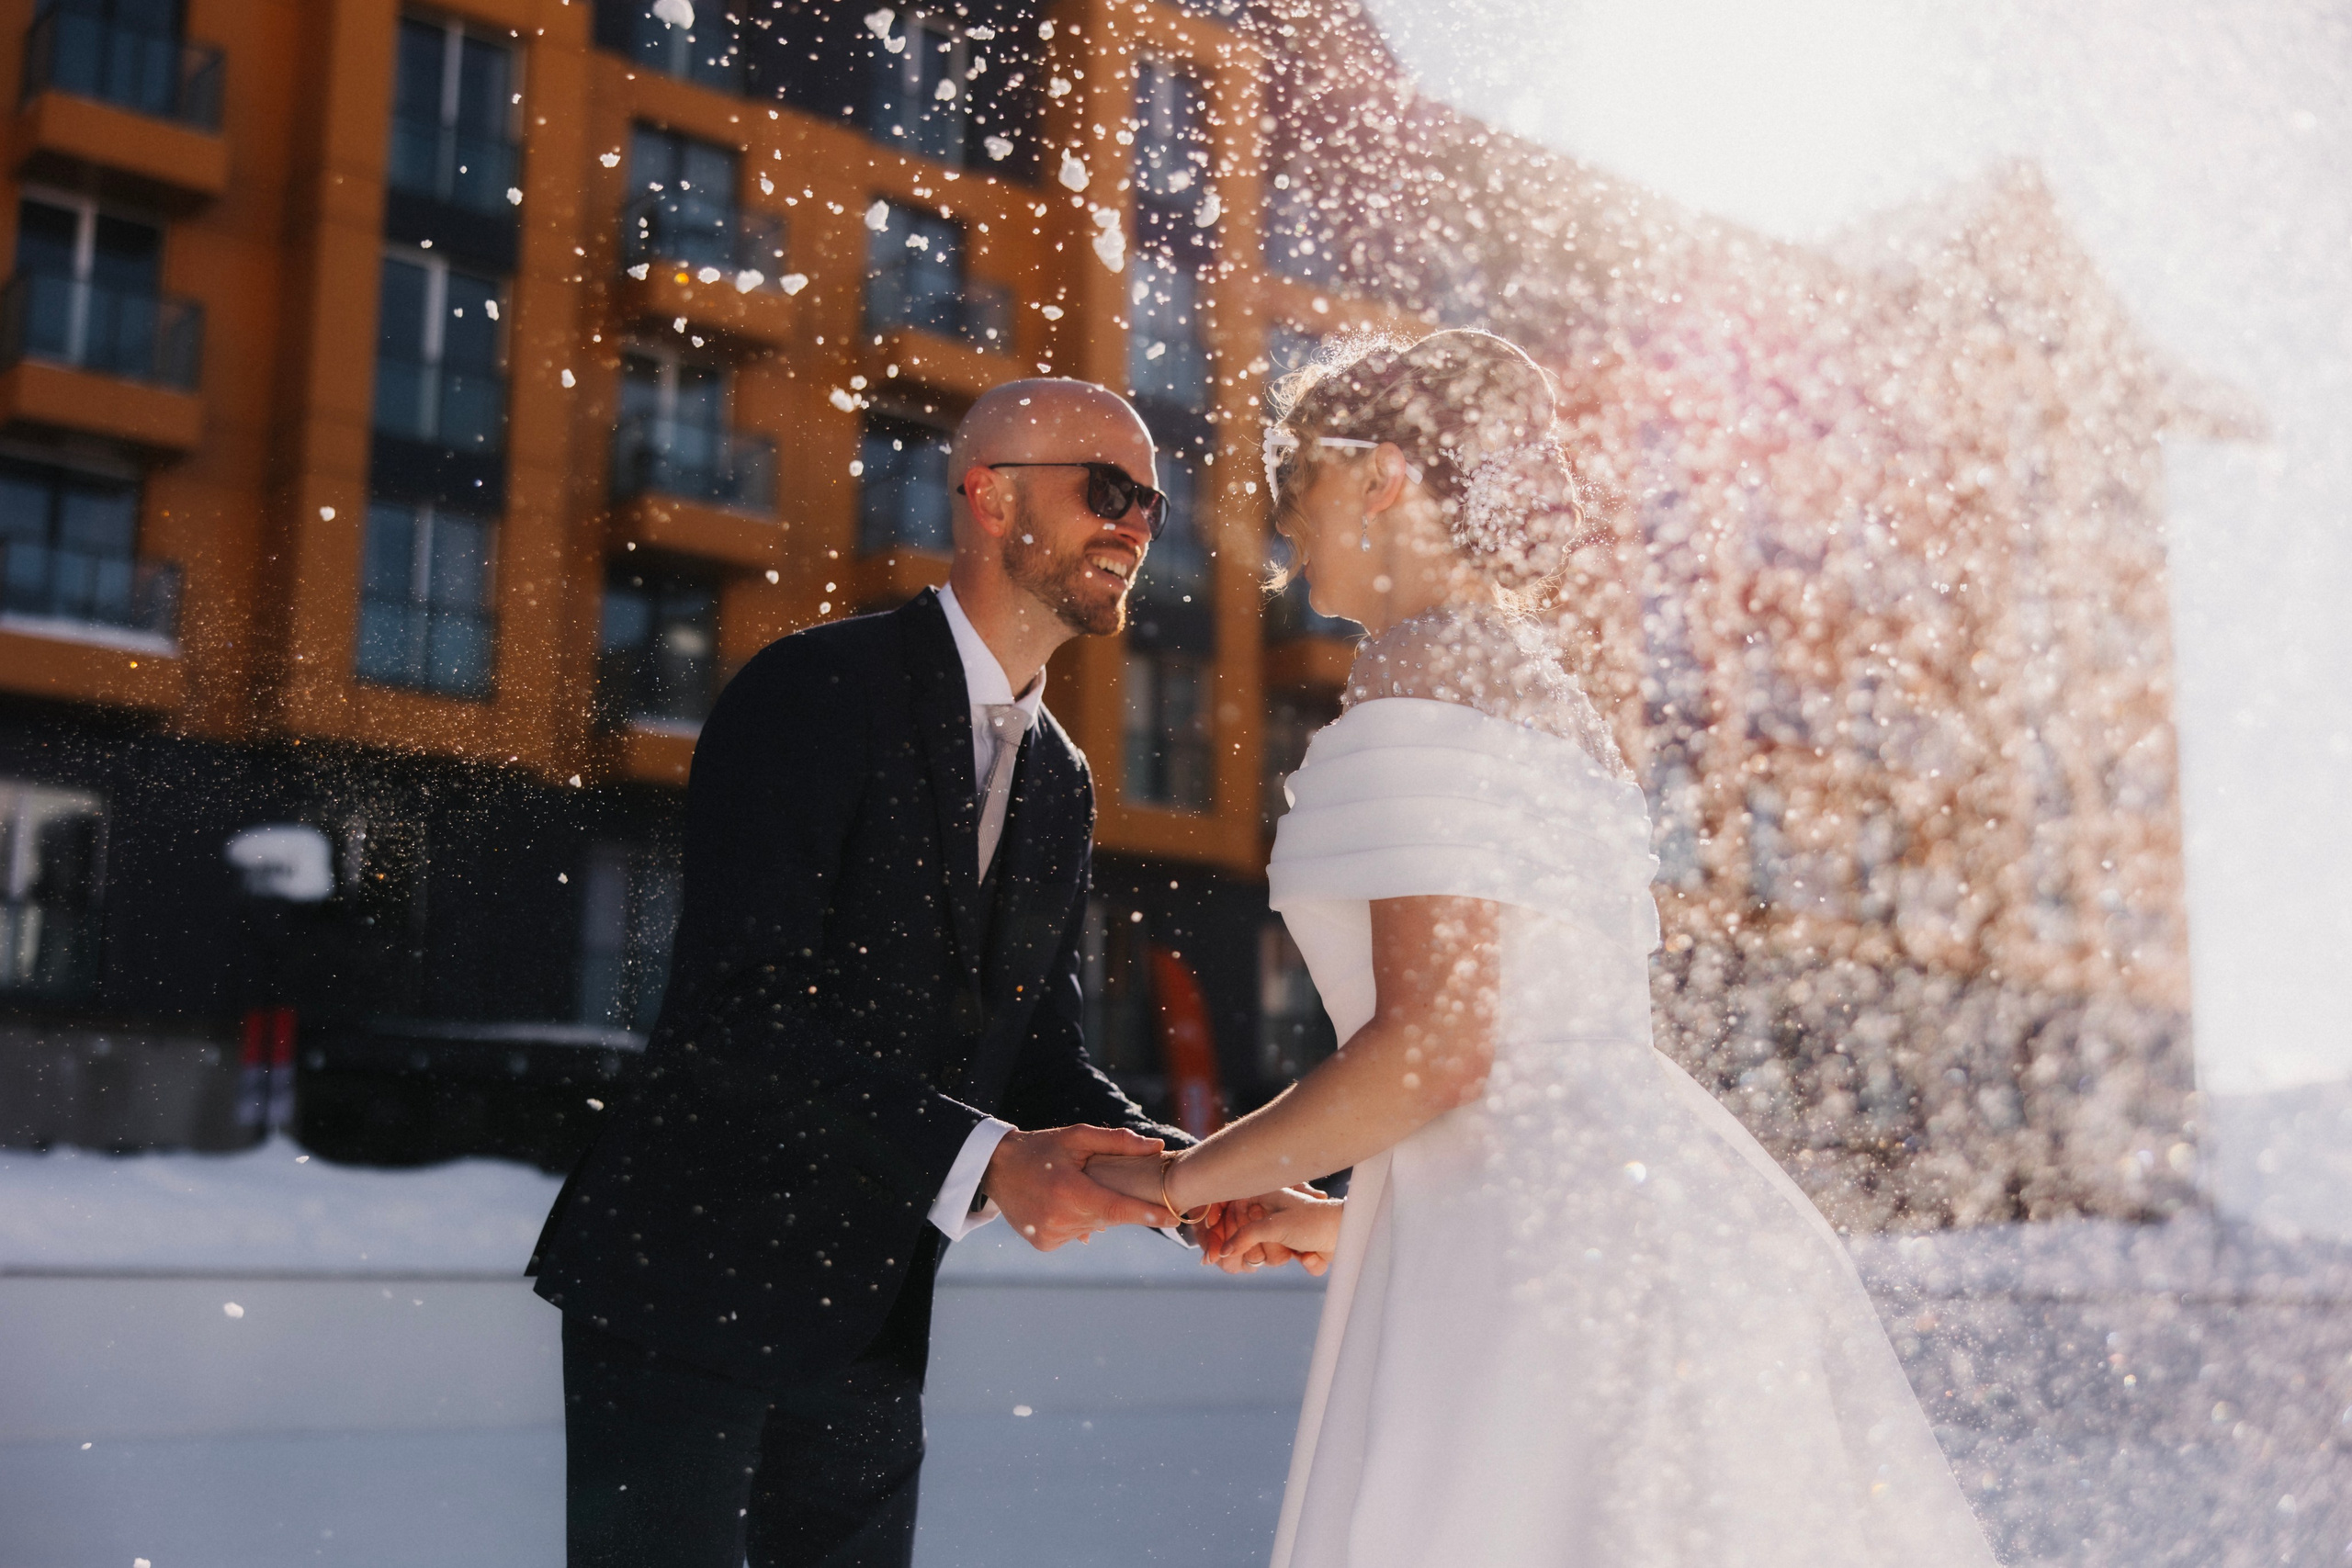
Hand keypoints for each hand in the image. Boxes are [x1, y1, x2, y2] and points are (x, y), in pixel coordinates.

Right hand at [982, 1125, 1169, 1250]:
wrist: (996, 1169)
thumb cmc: (1041, 1148)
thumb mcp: (1076, 1136)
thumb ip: (1117, 1142)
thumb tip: (1157, 1148)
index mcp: (1069, 1191)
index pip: (1118, 1208)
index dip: (1147, 1214)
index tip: (1173, 1217)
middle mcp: (1059, 1218)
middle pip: (1109, 1217)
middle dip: (1120, 1205)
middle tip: (1110, 1185)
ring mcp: (1050, 1235)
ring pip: (1093, 1226)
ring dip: (1094, 1210)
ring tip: (1075, 1189)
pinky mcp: (1044, 1244)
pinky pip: (1075, 1234)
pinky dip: (1078, 1220)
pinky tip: (1064, 1203)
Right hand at [1209, 1190, 1342, 1276]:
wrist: (1349, 1231)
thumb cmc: (1313, 1219)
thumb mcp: (1274, 1226)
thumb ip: (1245, 1237)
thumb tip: (1223, 1253)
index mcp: (1258, 1197)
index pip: (1225, 1217)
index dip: (1220, 1237)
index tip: (1215, 1254)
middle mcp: (1266, 1213)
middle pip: (1242, 1243)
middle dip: (1261, 1250)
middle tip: (1276, 1242)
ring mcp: (1280, 1231)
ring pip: (1263, 1257)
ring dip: (1281, 1256)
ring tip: (1295, 1245)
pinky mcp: (1295, 1246)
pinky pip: (1287, 1264)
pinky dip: (1303, 1261)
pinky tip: (1311, 1253)